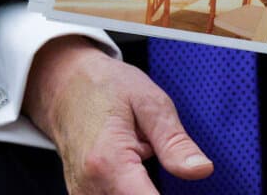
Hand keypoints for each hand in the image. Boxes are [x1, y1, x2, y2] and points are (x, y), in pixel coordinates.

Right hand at [23, 36, 212, 193]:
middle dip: (155, 188)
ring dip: (141, 188)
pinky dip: (128, 188)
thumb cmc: (108, 87)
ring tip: (140, 153)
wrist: (65, 83)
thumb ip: (175, 143)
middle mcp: (89, 187)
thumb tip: (202, 169)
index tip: (179, 176)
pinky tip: (131, 169)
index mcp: (109, 162)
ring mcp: (81, 194)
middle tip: (154, 150)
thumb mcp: (150, 103)